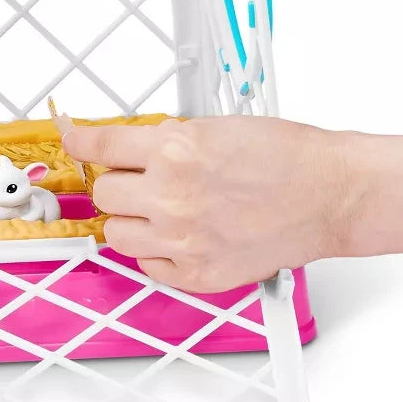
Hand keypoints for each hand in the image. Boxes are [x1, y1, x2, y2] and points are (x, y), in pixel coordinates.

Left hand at [62, 116, 351, 292]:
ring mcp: (182, 238)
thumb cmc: (286, 156)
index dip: (79, 141)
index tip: (71, 139)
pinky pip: (146, 265)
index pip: (100, 145)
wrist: (331, 195)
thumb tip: (127, 149)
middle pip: (104, 192)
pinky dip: (156, 251)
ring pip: (116, 233)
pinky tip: (181, 235)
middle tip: (144, 179)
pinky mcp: (197, 274)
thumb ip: (165, 140)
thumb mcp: (215, 127)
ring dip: (132, 219)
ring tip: (163, 210)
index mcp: (175, 148)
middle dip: (120, 182)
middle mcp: (172, 194)